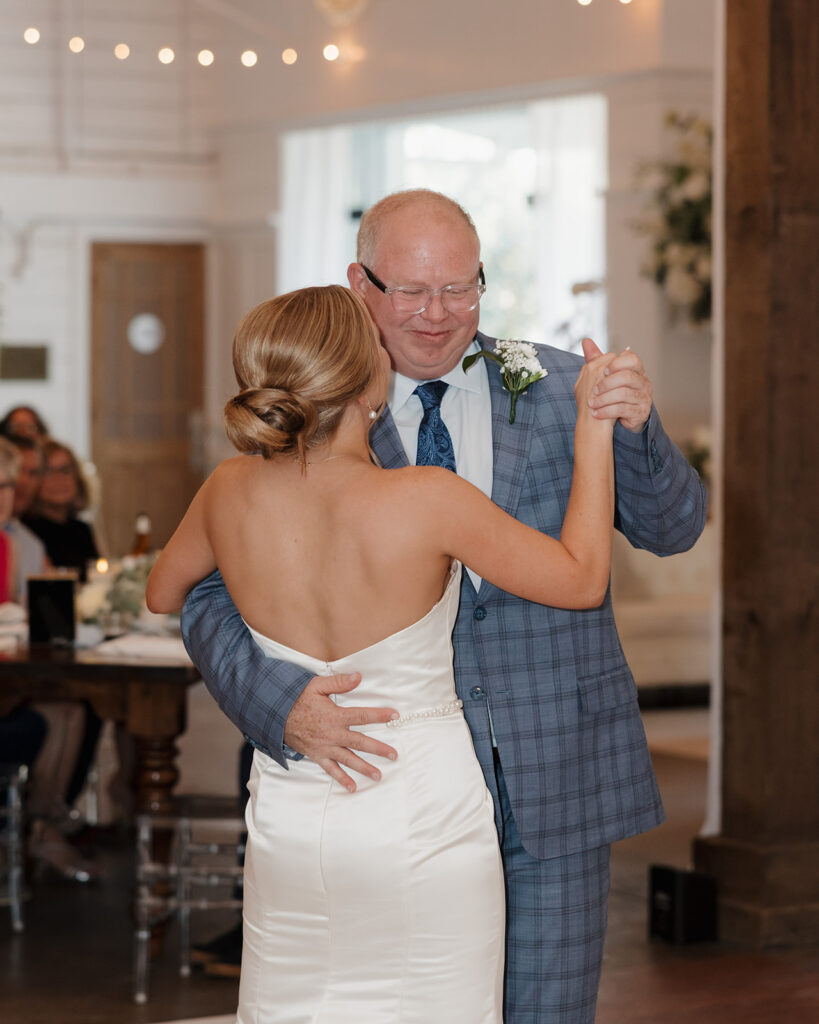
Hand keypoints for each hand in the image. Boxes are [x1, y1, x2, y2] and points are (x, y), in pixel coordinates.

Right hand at [284, 673, 397, 792]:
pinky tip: (352, 788)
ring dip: (364, 768)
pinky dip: (342, 779)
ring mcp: (325, 747)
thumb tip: (359, 676)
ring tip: (379, 776)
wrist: (275, 715)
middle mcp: (332, 734)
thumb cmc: (297, 698)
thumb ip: (339, 682)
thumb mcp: (317, 685)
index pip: (362, 716)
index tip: (395, 716)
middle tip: (394, 755)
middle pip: (360, 742)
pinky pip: (331, 770)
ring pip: (348, 759)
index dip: (379, 715)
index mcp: (335, 715)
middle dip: (378, 749)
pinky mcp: (317, 755)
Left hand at [582, 338, 652, 432]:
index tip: (603, 371)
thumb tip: (586, 341)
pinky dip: (607, 411)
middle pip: (628, 376)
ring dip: (604, 399)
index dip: (617, 363)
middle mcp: (644, 382)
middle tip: (593, 390)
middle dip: (608, 383)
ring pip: (624, 394)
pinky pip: (624, 409)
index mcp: (637, 370)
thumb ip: (596, 359)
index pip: (632, 359)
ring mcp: (645, 397)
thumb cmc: (610, 393)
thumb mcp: (603, 375)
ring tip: (591, 404)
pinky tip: (596, 413)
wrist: (617, 418)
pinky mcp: (641, 412)